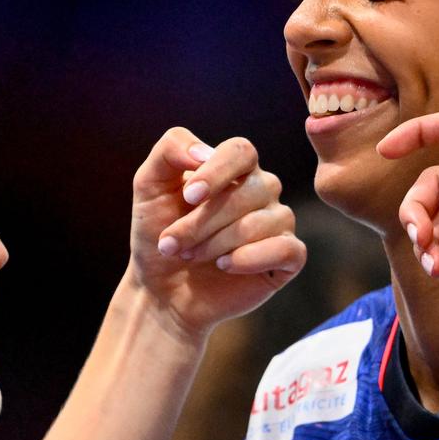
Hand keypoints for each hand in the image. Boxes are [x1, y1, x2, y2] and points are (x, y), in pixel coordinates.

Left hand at [129, 129, 306, 337]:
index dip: (216, 172)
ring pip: (260, 223)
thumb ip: (170, 150)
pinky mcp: (289, 257)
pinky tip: (225, 266)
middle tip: (172, 243)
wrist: (163, 289)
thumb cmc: (158, 233)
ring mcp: (278, 222)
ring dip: (216, 244)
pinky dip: (250, 259)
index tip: (188, 198)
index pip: (241, 151)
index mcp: (235, 167)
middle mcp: (262, 189)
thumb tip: (204, 152)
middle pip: (248, 191)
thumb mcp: (149, 185)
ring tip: (191, 256)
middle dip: (202, 222)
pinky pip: (287, 249)